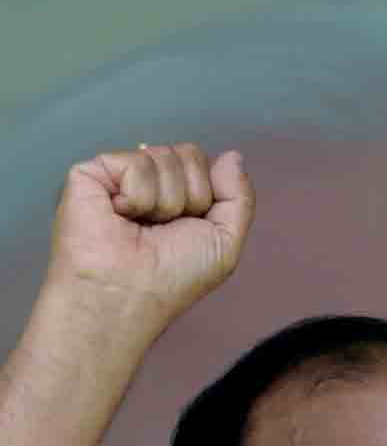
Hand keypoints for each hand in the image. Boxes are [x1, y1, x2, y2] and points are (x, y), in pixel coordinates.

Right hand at [43, 143, 250, 337]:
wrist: (130, 293)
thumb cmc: (173, 277)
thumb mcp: (225, 240)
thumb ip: (238, 196)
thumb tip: (233, 155)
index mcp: (176, 193)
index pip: (203, 162)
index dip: (207, 195)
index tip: (189, 226)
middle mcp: (147, 181)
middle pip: (188, 153)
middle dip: (189, 196)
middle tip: (163, 228)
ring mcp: (117, 175)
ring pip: (164, 156)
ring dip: (165, 202)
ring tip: (140, 227)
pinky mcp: (90, 173)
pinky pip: (137, 163)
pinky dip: (139, 197)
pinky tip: (120, 216)